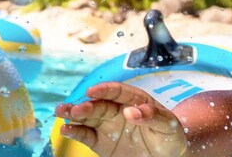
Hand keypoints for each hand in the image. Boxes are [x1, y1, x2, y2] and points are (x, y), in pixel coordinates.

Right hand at [56, 83, 187, 156]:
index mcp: (133, 100)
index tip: (93, 92)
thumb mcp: (169, 126)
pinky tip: (65, 129)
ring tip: (61, 112)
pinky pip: (84, 135)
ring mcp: (106, 125)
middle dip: (85, 105)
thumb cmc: (170, 136)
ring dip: (72, 113)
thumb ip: (153, 116)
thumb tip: (131, 112)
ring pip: (86, 117)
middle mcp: (116, 110)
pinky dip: (74, 131)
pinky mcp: (100, 142)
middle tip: (75, 110)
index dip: (104, 90)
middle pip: (98, 104)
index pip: (117, 91)